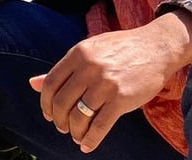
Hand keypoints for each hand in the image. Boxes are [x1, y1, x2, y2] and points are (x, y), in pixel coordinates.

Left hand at [30, 11, 191, 152]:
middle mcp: (89, 67)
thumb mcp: (90, 50)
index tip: (49, 114)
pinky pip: (99, 126)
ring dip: (74, 132)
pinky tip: (87, 145)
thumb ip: (63, 68)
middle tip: (63, 127)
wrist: (158, 46)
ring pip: (79, 117)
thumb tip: (33, 84)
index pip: (50, 83)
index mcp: (78, 53)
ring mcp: (106, 83)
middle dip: (59, 120)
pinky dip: (90, 140)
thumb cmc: (122, 49)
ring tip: (77, 135)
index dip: (46, 103)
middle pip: (61, 103)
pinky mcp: (122, 99)